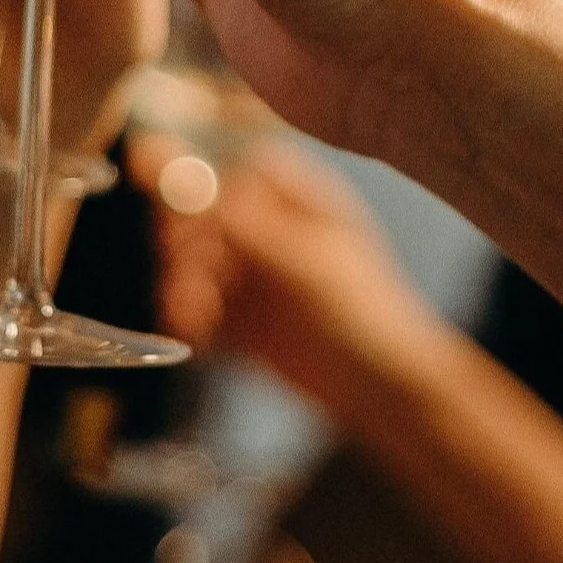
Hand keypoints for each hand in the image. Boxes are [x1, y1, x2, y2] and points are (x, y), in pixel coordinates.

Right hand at [141, 136, 439, 411]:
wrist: (380, 387)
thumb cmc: (361, 311)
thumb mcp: (302, 262)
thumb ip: (241, 222)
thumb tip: (183, 175)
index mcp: (301, 203)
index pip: (239, 177)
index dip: (207, 188)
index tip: (189, 214)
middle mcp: (273, 235)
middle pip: (207, 218)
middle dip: (189, 240)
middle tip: (192, 266)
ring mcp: (256, 279)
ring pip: (198, 265)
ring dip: (186, 282)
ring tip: (196, 307)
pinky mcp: (242, 321)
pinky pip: (200, 308)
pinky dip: (190, 316)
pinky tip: (195, 328)